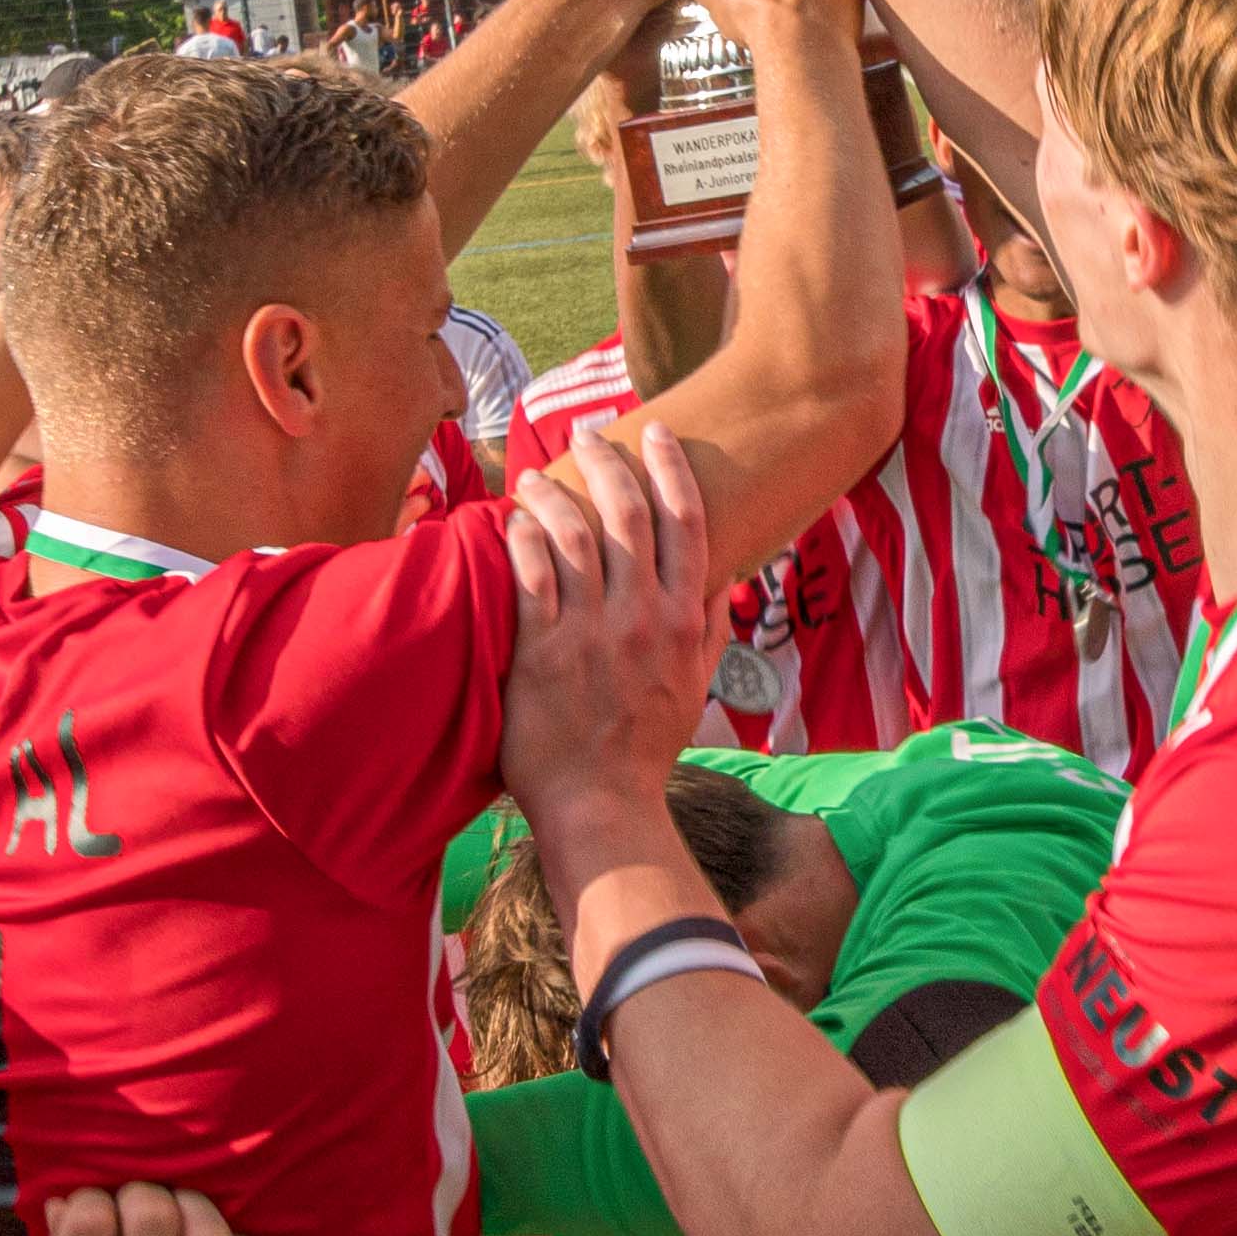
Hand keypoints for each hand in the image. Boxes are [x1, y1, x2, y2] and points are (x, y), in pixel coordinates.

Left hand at [504, 418, 719, 831]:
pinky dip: (522, 539)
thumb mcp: (697, 685)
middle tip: (587, 435)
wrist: (602, 804)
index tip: (657, 430)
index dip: (671, 467)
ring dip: (554, 494)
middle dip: (607, 461)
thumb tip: (724, 574)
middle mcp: (641, 617)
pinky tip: (512, 521)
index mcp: (682, 620)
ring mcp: (591, 633)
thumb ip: (710, 626)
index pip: (687, 522)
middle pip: (628, 514)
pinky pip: (530, 576)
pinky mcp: (542, 652)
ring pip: (574, 536)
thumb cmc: (646, 748)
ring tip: (533, 477)